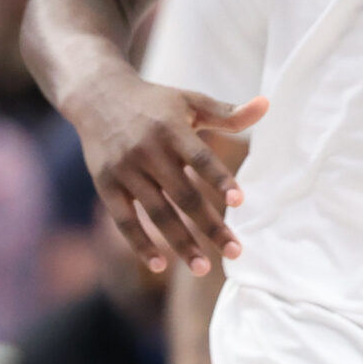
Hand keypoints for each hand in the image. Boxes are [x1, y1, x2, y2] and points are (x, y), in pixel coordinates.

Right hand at [70, 67, 265, 273]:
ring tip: (203, 268)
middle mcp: (146, 151)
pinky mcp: (105, 183)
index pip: (199, 158)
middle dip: (210, 225)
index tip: (239, 202)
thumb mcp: (189, 101)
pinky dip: (139, 242)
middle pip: (183, 194)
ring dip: (180, 242)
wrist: (96, 95)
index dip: (218, 179)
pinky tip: (159, 265)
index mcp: (170, 129)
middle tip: (236, 252)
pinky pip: (124, 218)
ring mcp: (124, 169)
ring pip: (156, 212)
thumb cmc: (153, 103)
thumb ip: (227, 113)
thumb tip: (266, 105)